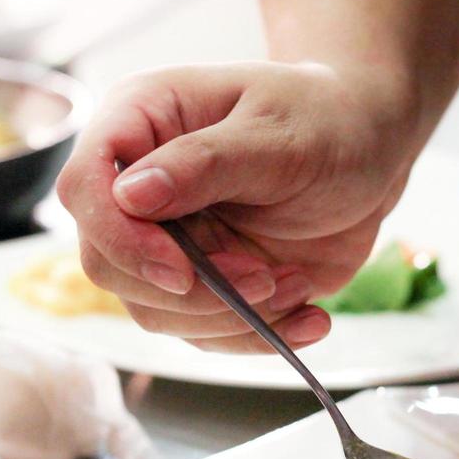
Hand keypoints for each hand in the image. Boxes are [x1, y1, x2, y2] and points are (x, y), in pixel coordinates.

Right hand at [56, 61, 417, 351]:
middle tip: (264, 277)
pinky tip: (313, 317)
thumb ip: (206, 163)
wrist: (371, 153)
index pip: (86, 187)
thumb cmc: (326, 122)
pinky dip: (262, 336)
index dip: (122, 239)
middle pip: (111, 264)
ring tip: (298, 283)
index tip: (182, 271)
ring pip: (158, 311)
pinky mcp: (212, 282)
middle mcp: (143, 188)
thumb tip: (130, 196)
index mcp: (142, 124)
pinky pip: (212, 333)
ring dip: (232, 316)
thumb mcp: (278, 134)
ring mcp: (174, 240)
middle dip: (191, 292)